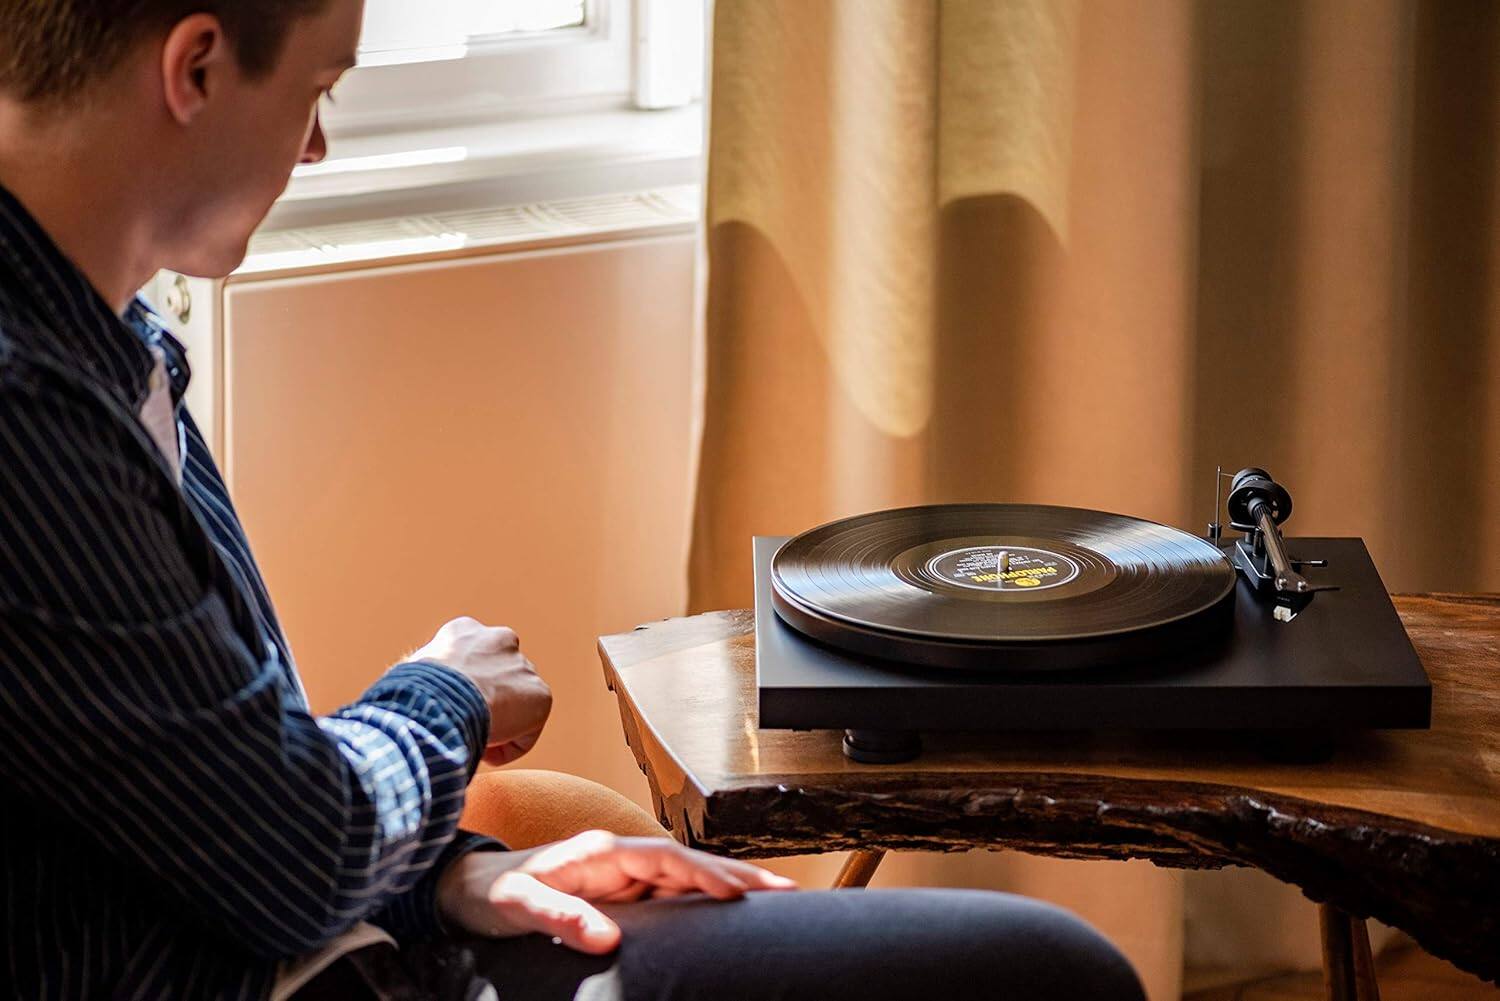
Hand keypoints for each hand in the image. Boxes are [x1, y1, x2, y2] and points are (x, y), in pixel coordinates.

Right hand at [408, 616, 551, 764]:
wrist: (441, 701)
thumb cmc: (414, 694)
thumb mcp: (408, 676)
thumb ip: (422, 679)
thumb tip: (405, 700)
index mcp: (464, 631)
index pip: (470, 658)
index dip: (460, 688)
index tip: (449, 708)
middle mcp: (499, 640)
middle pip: (498, 677)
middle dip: (487, 701)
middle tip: (466, 725)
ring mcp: (523, 667)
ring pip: (514, 705)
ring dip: (499, 724)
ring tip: (473, 739)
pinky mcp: (541, 696)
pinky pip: (526, 732)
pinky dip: (509, 747)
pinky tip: (486, 749)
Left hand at [437, 831, 798, 952]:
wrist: (468, 891)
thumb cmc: (492, 893)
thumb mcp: (518, 906)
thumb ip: (559, 916)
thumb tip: (606, 936)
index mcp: (602, 852)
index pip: (667, 860)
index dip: (706, 874)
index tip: (739, 892)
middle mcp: (619, 860)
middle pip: (690, 864)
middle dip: (739, 875)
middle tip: (786, 891)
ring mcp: (623, 879)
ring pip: (688, 880)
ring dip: (730, 887)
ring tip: (775, 899)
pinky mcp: (621, 897)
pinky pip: (672, 898)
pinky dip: (706, 903)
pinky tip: (730, 914)